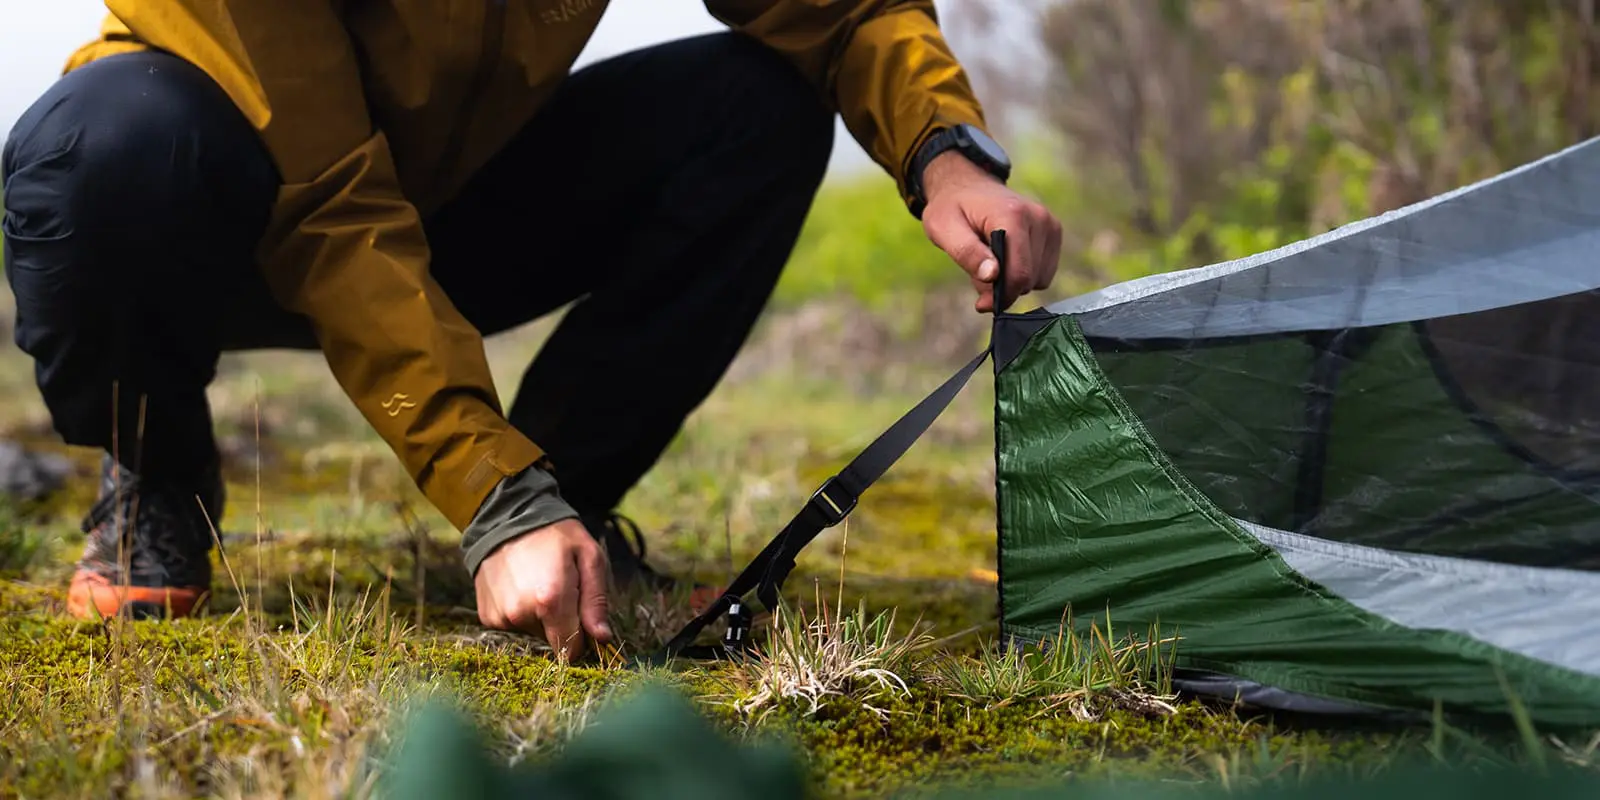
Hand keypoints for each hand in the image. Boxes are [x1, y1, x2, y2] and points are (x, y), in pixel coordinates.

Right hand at [474, 518, 613, 661]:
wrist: (507, 517)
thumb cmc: (556, 534)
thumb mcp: (589, 557)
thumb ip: (596, 601)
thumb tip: (602, 638)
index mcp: (551, 601)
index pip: (571, 649)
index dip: (582, 639)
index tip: (583, 620)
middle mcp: (521, 613)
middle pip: (552, 640)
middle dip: (561, 622)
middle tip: (561, 587)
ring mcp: (501, 616)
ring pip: (532, 633)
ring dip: (540, 617)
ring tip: (538, 582)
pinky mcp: (488, 616)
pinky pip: (513, 626)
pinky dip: (520, 612)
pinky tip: (520, 586)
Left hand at [920, 151, 1062, 312]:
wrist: (968, 185)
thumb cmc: (952, 208)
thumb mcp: (944, 229)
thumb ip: (967, 253)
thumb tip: (992, 276)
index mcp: (1013, 216)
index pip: (1018, 273)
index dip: (1000, 295)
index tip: (981, 302)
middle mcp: (1039, 218)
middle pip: (1029, 279)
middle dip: (1003, 287)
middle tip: (980, 271)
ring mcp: (1050, 224)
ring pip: (1038, 279)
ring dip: (1013, 280)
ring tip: (992, 259)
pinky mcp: (1054, 232)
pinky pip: (1044, 273)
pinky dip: (1025, 273)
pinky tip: (1008, 257)